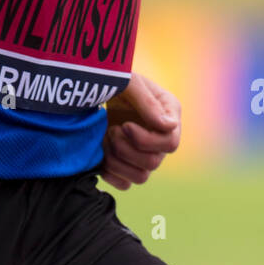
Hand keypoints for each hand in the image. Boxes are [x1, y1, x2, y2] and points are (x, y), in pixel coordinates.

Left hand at [98, 72, 181, 190]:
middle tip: (112, 130)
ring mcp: (145, 153)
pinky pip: (125, 184)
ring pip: (141, 177)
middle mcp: (160, 137)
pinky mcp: (127, 165)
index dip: (145, 139)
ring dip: (117, 161)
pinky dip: (111, 174)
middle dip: (126, 148)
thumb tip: (169, 126)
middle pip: (153, 162)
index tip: (123, 124)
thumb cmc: (114, 80)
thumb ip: (147, 102)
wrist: (93, 89)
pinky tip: (101, 156)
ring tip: (106, 139)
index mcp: (169, 114)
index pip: (170, 142)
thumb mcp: (129, 83)